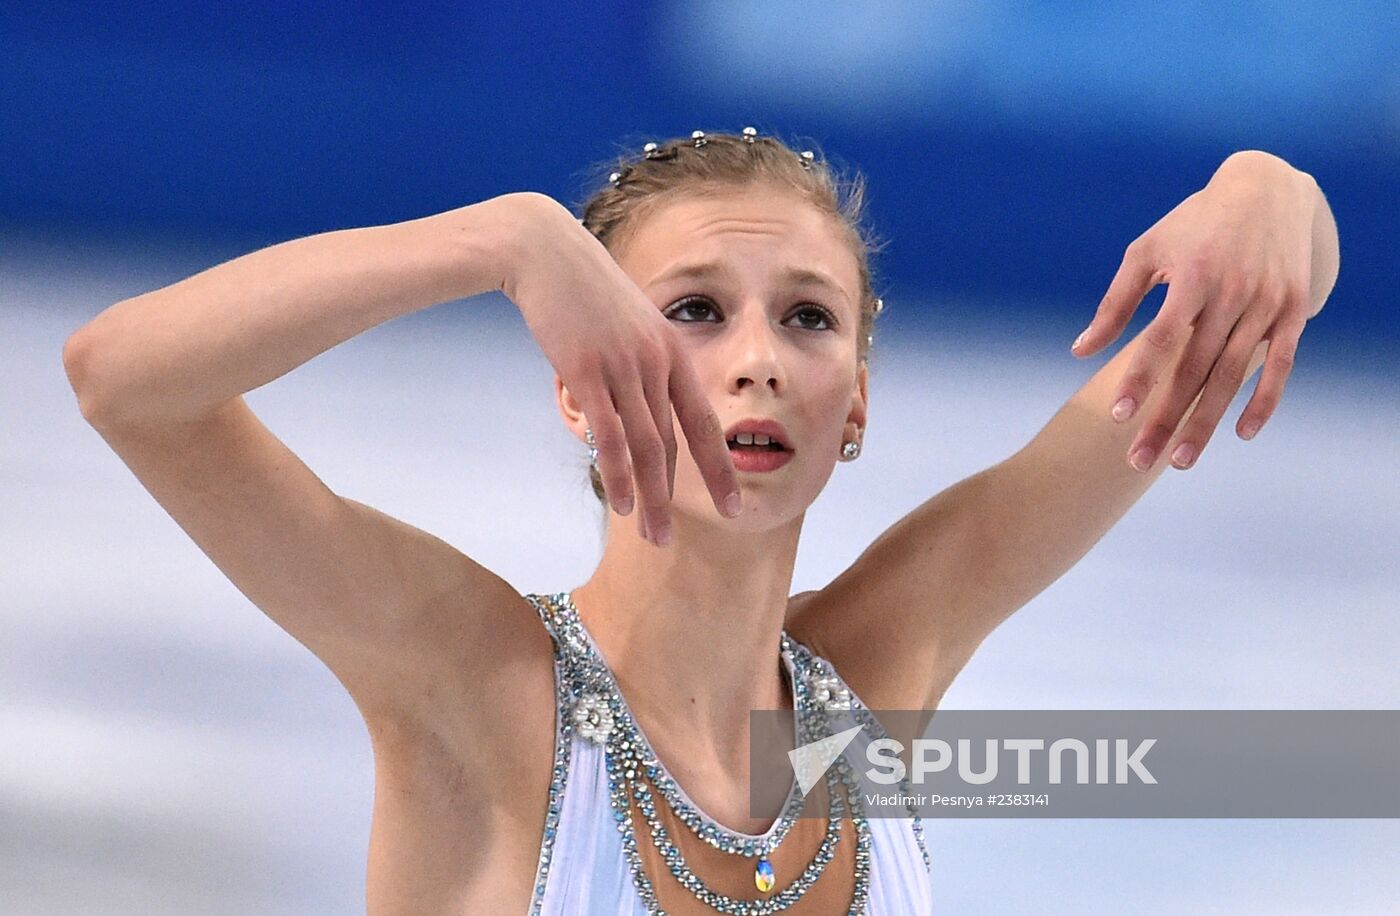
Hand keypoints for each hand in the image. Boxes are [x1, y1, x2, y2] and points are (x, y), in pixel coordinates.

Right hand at [498, 193, 740, 544]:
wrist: (546, 251)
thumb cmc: (584, 290)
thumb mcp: (628, 323)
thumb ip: (642, 362)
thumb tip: (639, 399)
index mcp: (673, 353)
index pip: (704, 423)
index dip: (719, 469)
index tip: (733, 506)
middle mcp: (657, 364)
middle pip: (676, 443)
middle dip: (678, 497)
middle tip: (675, 539)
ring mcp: (625, 367)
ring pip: (647, 446)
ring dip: (650, 497)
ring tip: (653, 535)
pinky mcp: (589, 371)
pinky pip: (610, 434)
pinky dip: (618, 473)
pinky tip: (620, 504)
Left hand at [1071, 154, 1317, 471]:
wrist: (1268, 189)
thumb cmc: (1193, 223)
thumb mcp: (1146, 252)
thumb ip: (1115, 304)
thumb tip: (1080, 350)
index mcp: (1193, 277)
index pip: (1161, 339)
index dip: (1140, 378)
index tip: (1118, 415)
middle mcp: (1232, 293)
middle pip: (1195, 369)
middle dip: (1167, 418)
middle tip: (1139, 460)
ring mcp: (1266, 304)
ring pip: (1233, 375)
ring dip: (1207, 422)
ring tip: (1181, 461)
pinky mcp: (1293, 311)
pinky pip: (1281, 365)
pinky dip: (1264, 400)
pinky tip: (1241, 434)